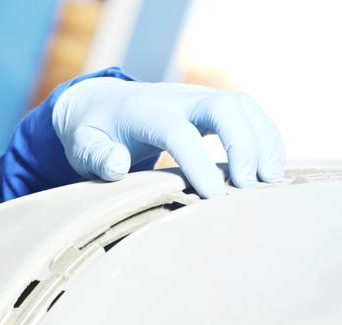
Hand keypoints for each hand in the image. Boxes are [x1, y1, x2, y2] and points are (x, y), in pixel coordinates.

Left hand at [53, 77, 284, 198]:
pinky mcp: (213, 107)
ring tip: (271, 182)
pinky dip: (265, 138)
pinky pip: (249, 114)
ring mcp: (200, 98)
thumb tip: (118, 166)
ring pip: (244, 107)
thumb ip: (96, 156)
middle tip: (251, 186)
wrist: (103, 103)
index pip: (178, 131)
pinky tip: (270, 169)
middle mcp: (178, 98)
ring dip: (263, 141)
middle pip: (224, 108)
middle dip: (244, 144)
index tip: (213, 196)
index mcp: (145, 111)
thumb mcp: (82, 146)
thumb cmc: (94, 132)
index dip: (198, 162)